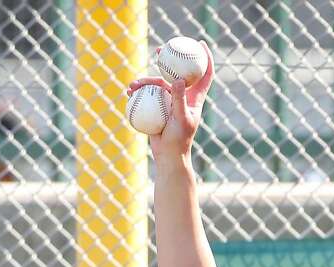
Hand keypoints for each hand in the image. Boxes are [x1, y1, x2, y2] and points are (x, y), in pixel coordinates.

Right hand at [126, 40, 214, 162]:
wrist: (168, 156)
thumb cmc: (179, 140)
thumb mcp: (181, 119)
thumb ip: (180, 99)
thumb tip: (180, 80)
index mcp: (194, 97)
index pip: (204, 73)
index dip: (205, 57)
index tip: (200, 43)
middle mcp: (182, 96)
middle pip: (177, 72)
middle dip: (168, 59)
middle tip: (159, 50)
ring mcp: (169, 101)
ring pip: (157, 84)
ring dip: (144, 82)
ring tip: (132, 85)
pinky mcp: (157, 108)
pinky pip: (147, 97)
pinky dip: (138, 94)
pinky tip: (128, 93)